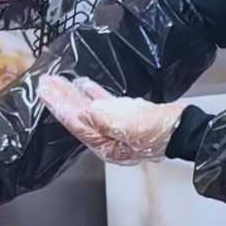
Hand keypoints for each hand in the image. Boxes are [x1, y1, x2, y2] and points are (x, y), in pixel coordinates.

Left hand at [37, 74, 186, 165]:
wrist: (181, 129)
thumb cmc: (155, 130)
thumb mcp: (123, 125)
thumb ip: (100, 118)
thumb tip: (85, 111)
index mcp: (104, 144)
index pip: (74, 123)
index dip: (58, 106)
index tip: (44, 91)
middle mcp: (107, 137)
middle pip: (78, 116)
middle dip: (61, 99)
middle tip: (45, 83)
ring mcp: (118, 128)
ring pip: (89, 109)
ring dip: (74, 95)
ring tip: (59, 82)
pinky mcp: (129, 117)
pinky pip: (105, 104)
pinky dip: (94, 94)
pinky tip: (85, 86)